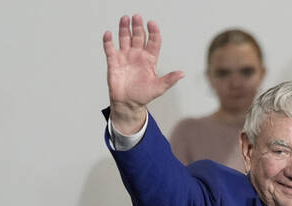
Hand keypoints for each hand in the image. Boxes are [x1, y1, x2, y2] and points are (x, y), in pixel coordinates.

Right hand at [102, 15, 183, 133]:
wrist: (127, 104)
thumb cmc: (143, 95)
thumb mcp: (159, 88)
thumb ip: (169, 80)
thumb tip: (182, 74)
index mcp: (149, 59)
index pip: (153, 41)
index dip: (153, 32)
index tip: (152, 23)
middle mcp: (137, 55)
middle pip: (138, 36)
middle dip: (138, 26)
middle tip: (137, 17)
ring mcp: (125, 57)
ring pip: (125, 38)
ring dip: (124, 29)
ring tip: (125, 19)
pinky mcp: (114, 62)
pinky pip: (110, 49)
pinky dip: (108, 41)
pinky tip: (109, 34)